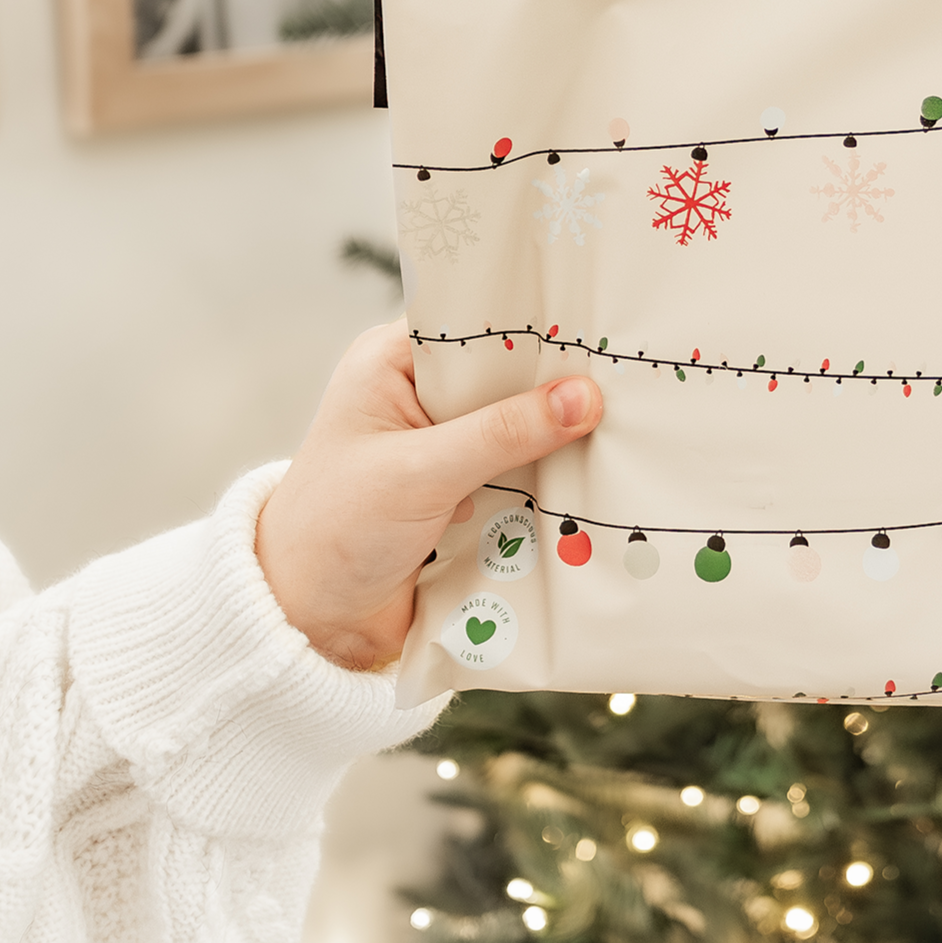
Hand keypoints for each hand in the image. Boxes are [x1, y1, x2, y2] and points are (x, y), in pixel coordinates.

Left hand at [254, 319, 602, 669]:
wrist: (310, 623)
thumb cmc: (334, 532)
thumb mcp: (420, 473)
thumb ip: (502, 433)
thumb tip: (584, 397)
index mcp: (393, 362)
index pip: (475, 319)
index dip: (533, 320)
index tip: (597, 321)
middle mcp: (421, 395)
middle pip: (508, 372)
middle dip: (559, 382)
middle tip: (630, 375)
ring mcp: (446, 444)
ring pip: (521, 424)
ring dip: (560, 434)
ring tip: (631, 421)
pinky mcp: (466, 489)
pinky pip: (523, 469)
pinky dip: (552, 476)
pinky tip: (600, 472)